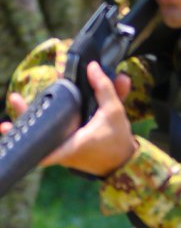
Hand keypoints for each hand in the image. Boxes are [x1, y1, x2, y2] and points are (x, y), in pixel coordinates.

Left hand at [4, 63, 135, 176]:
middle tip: (14, 101)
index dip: (26, 140)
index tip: (8, 128)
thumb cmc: (118, 137)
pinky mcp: (61, 154)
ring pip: (38, 142)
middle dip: (22, 122)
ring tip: (8, 117)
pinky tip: (25, 123)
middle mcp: (63, 152)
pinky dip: (36, 133)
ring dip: (25, 128)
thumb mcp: (115, 111)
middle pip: (36, 139)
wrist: (123, 160)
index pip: (45, 148)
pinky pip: (45, 143)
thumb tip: (92, 67)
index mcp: (74, 143)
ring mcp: (60, 155)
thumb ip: (104, 88)